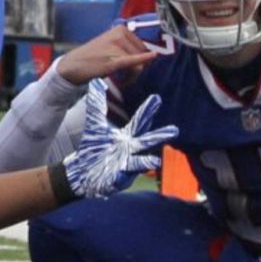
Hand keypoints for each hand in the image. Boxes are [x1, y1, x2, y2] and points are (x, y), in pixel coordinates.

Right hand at [57, 24, 157, 85]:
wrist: (74, 65)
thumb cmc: (93, 57)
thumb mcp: (110, 45)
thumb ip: (127, 47)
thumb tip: (149, 55)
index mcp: (121, 29)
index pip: (142, 46)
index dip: (141, 58)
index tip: (133, 68)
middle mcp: (120, 34)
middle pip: (142, 54)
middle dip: (137, 68)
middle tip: (125, 78)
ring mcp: (116, 46)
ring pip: (138, 63)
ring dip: (132, 75)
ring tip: (121, 80)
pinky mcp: (114, 59)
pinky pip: (134, 61)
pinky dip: (143, 60)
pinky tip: (152, 57)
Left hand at [62, 78, 177, 199]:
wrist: (85, 172)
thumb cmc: (95, 147)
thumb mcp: (95, 124)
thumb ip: (97, 104)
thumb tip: (96, 81)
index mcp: (127, 136)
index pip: (140, 121)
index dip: (148, 110)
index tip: (156, 98)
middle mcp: (131, 150)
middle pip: (147, 141)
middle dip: (159, 135)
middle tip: (174, 130)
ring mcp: (127, 166)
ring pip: (140, 163)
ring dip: (148, 162)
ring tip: (155, 162)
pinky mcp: (118, 180)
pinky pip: (121, 179)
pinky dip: (121, 177)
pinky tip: (120, 175)